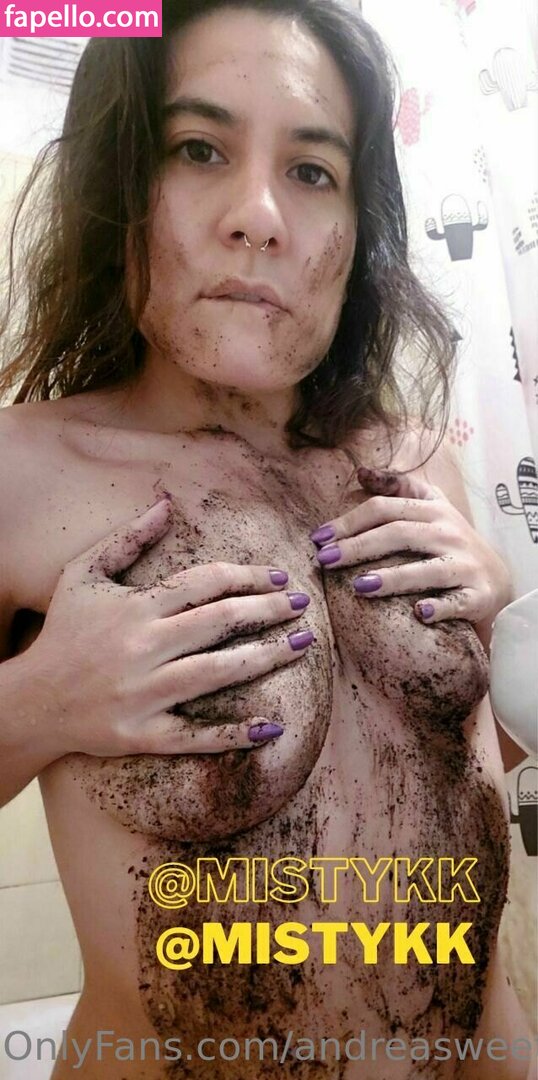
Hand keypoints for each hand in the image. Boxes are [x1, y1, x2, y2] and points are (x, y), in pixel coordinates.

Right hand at [29, 497, 314, 757]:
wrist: (32, 700)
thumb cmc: (63, 632)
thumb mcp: (83, 575)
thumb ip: (126, 539)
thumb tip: (167, 505)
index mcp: (136, 607)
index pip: (205, 582)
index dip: (248, 576)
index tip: (279, 577)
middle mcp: (143, 647)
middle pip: (221, 622)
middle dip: (269, 610)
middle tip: (305, 604)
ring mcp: (144, 693)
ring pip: (217, 672)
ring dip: (266, 657)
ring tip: (301, 644)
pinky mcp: (143, 734)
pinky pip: (196, 735)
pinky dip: (235, 734)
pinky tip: (273, 727)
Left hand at [310, 465, 510, 626]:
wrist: (497, 581)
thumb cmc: (452, 542)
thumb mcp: (432, 506)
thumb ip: (399, 486)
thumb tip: (361, 471)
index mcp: (432, 510)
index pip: (384, 508)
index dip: (349, 521)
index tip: (318, 537)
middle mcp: (449, 533)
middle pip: (398, 534)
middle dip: (358, 547)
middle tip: (325, 561)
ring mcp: (465, 565)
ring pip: (426, 570)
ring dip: (392, 578)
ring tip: (359, 587)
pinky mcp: (477, 595)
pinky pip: (457, 603)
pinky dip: (439, 608)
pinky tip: (419, 613)